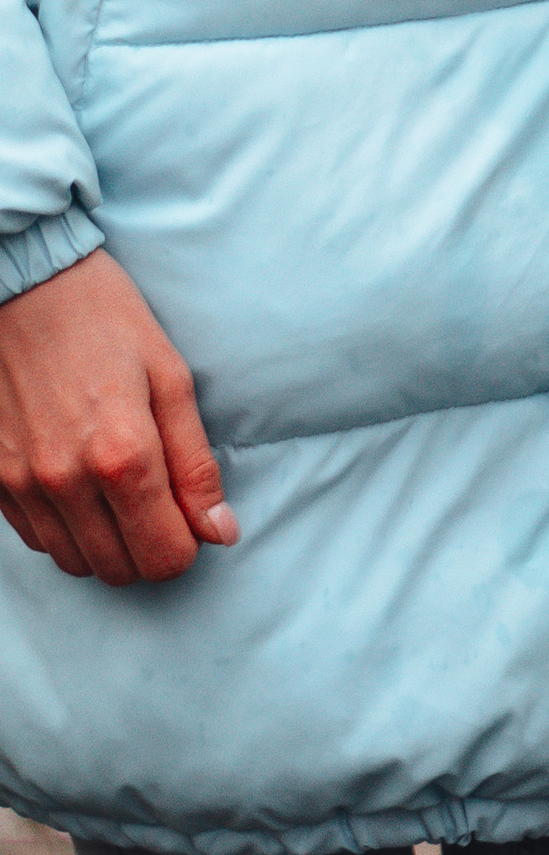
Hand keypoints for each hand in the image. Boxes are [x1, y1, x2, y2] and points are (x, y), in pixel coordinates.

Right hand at [0, 252, 236, 585]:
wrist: (23, 284)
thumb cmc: (105, 320)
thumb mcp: (171, 378)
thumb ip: (195, 464)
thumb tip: (220, 530)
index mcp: (122, 456)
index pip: (165, 557)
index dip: (188, 545)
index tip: (192, 517)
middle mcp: (65, 481)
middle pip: (121, 570)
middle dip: (150, 549)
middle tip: (161, 506)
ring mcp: (21, 484)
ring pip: (75, 562)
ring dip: (107, 545)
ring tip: (121, 495)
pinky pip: (36, 538)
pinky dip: (66, 529)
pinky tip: (81, 488)